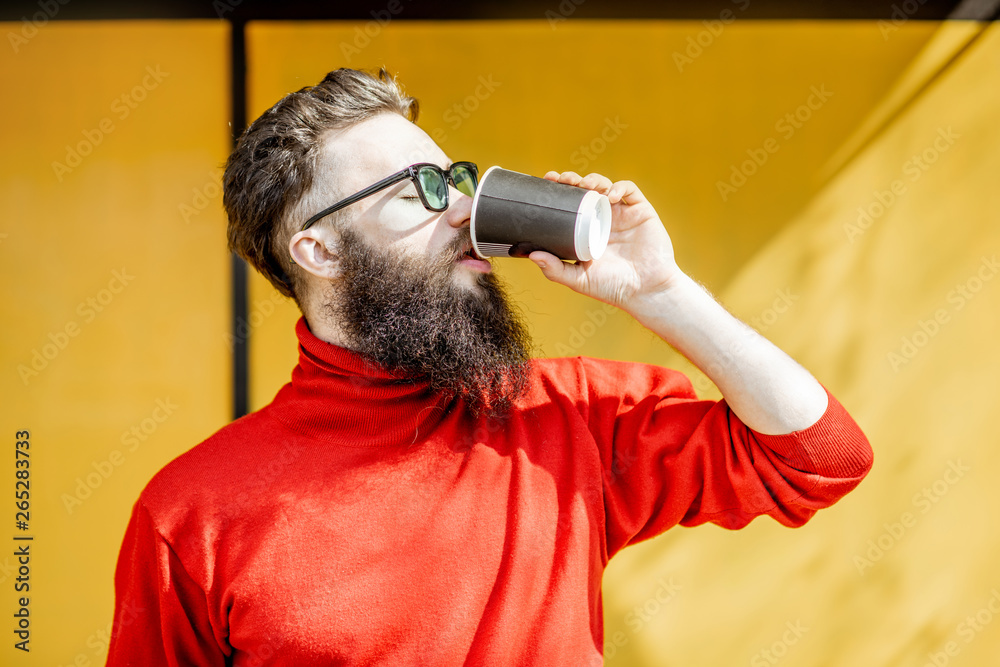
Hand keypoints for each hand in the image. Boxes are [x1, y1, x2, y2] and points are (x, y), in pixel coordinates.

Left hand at [529, 171, 684, 311]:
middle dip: (572, 180)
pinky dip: (619, 187)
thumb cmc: (612, 288)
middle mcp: (602, 218)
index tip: (546, 182)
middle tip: (561, 179)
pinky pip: (629, 191)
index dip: (557, 191)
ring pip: (605, 185)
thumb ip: (555, 269)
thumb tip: (531, 255)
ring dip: (593, 180)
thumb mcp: (578, 279)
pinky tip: (610, 196)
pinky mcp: (641, 211)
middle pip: (584, 190)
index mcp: (586, 230)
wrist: (646, 292)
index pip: (569, 204)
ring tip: (584, 185)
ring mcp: (622, 214)